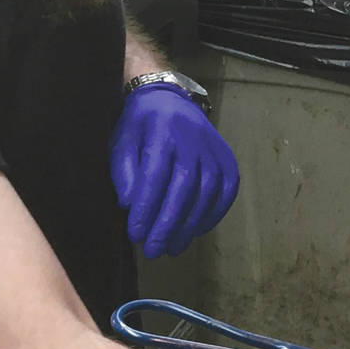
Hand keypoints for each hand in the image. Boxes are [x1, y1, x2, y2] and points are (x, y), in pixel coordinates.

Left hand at [110, 85, 239, 258]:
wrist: (170, 98)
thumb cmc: (140, 125)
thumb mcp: (122, 142)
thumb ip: (123, 172)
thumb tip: (130, 204)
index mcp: (161, 131)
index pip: (155, 176)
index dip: (146, 209)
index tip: (135, 234)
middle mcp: (191, 139)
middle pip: (183, 188)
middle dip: (167, 224)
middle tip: (153, 250)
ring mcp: (213, 150)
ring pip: (206, 193)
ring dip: (189, 225)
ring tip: (172, 247)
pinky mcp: (227, 160)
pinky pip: (226, 192)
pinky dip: (212, 215)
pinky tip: (196, 231)